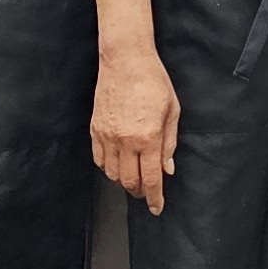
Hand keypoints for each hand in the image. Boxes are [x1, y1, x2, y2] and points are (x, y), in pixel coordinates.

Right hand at [94, 43, 180, 212]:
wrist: (125, 60)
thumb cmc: (153, 81)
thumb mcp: (172, 111)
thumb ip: (169, 144)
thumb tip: (168, 169)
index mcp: (148, 137)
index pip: (151, 179)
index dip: (154, 198)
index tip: (157, 208)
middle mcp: (126, 140)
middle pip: (129, 181)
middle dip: (139, 192)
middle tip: (147, 193)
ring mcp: (107, 135)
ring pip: (112, 174)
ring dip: (124, 181)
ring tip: (133, 178)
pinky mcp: (95, 129)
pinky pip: (99, 159)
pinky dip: (108, 168)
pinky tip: (117, 164)